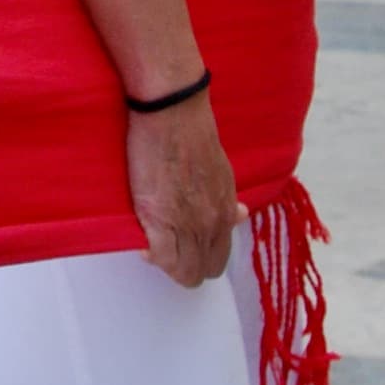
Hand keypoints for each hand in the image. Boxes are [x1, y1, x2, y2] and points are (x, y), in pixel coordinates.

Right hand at [124, 90, 239, 286]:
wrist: (171, 112)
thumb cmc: (190, 131)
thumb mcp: (221, 170)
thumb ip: (227, 199)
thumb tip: (240, 214)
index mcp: (226, 209)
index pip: (219, 258)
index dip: (199, 257)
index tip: (184, 246)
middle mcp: (213, 222)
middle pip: (204, 270)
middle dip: (185, 267)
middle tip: (167, 249)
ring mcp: (188, 223)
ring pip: (184, 271)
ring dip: (167, 263)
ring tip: (153, 244)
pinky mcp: (160, 219)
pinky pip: (161, 259)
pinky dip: (152, 256)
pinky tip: (143, 242)